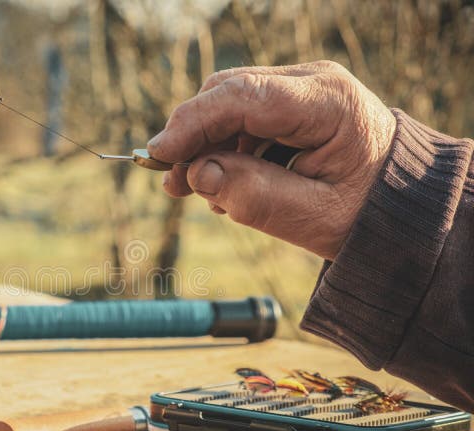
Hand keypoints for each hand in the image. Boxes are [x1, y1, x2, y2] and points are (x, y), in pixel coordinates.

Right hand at [147, 61, 395, 259]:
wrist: (403, 205)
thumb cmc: (367, 212)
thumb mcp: (313, 217)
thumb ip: (255, 197)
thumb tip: (198, 174)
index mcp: (327, 103)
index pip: (243, 96)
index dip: (193, 122)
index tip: (158, 154)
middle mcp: (312, 83)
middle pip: (228, 91)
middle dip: (191, 135)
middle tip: (171, 182)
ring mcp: (300, 89)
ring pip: (229, 102)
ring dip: (205, 144)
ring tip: (196, 189)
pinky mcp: (291, 104)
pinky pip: (241, 116)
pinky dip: (223, 146)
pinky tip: (225, 180)